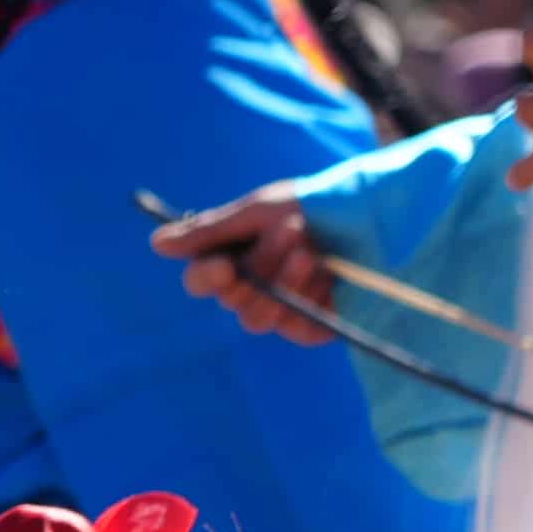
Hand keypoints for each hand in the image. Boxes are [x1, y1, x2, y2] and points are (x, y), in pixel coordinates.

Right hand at [150, 188, 336, 342]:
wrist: (376, 214)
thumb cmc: (313, 205)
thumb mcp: (261, 209)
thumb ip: (210, 230)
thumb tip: (156, 244)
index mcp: (234, 258)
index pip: (201, 281)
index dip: (207, 278)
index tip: (224, 267)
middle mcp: (255, 288)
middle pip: (231, 303)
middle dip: (261, 270)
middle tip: (293, 236)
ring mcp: (285, 309)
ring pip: (259, 319)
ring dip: (286, 281)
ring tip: (313, 249)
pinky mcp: (314, 326)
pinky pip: (296, 327)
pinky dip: (308, 297)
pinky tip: (327, 273)